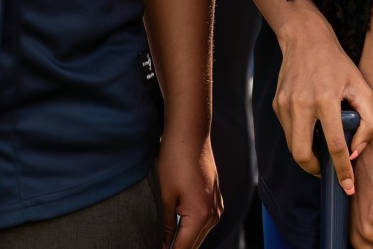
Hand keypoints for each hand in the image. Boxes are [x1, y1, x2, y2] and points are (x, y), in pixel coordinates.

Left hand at [156, 133, 220, 248]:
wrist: (190, 135)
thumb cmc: (174, 161)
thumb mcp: (164, 195)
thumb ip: (165, 224)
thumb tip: (163, 246)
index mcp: (201, 216)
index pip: (184, 247)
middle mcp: (214, 215)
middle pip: (193, 243)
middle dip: (176, 247)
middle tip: (156, 245)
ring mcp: (217, 207)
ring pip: (199, 233)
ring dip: (183, 239)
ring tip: (163, 240)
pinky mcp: (215, 199)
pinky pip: (203, 221)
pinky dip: (190, 227)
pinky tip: (175, 227)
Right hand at [269, 15, 372, 194]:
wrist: (305, 39)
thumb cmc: (338, 64)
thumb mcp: (363, 89)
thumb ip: (368, 122)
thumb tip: (356, 151)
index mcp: (325, 100)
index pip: (334, 145)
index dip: (342, 169)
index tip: (347, 186)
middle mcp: (301, 103)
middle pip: (302, 153)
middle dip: (315, 169)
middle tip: (327, 171)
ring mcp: (285, 104)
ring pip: (293, 145)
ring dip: (307, 155)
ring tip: (321, 152)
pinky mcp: (277, 104)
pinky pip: (288, 131)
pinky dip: (300, 138)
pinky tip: (312, 130)